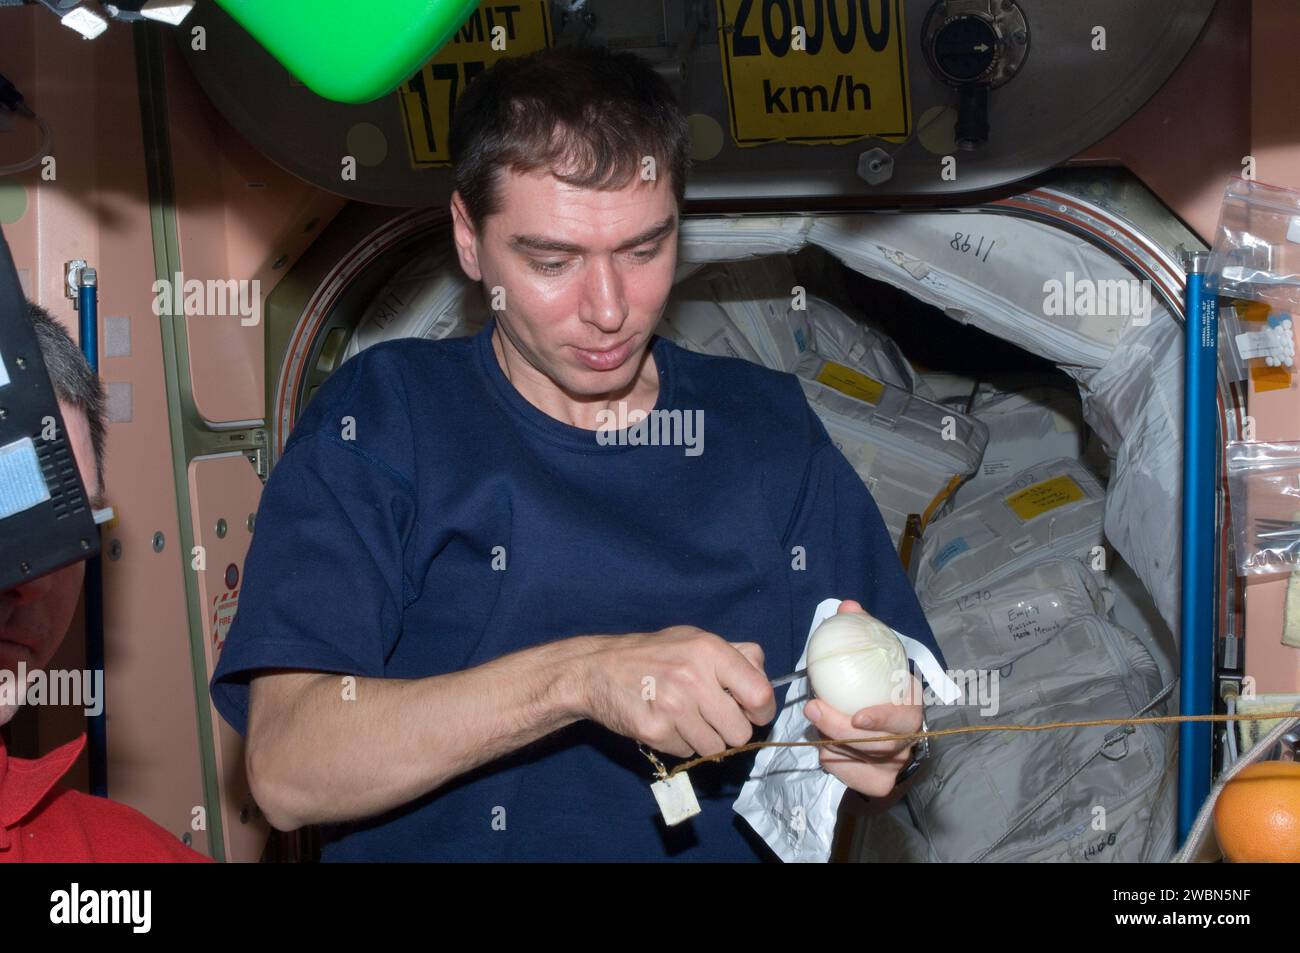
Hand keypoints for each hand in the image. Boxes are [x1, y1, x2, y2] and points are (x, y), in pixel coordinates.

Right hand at [580, 627, 775, 758]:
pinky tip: (666, 722)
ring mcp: (673, 707)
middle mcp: (693, 678)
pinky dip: (681, 743)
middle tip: (712, 716)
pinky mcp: (655, 731)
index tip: (752, 712)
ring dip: (705, 738)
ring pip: (716, 748)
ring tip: (686, 717)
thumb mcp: (695, 639)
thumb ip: (735, 655)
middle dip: (731, 729)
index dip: (762, 710)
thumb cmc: (653, 654)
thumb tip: (766, 681)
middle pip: (740, 732)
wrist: (597, 669)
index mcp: (709, 650)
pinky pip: (688, 753)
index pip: (760, 695)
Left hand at [803, 599, 923, 796]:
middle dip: (840, 729)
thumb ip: (862, 631)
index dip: (883, 719)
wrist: (883, 726)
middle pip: (878, 745)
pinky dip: (834, 762)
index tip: (857, 715)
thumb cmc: (876, 687)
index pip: (905, 719)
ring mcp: (894, 764)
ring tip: (813, 723)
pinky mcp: (878, 782)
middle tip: (812, 709)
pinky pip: (851, 776)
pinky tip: (823, 748)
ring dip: (832, 743)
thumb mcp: (872, 658)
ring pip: (861, 761)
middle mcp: (908, 740)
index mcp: (910, 707)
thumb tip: (848, 606)